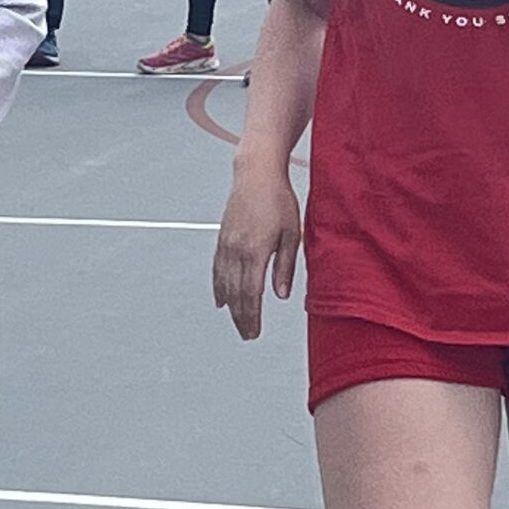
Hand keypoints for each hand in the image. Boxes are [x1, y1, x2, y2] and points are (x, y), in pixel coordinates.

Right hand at [213, 168, 301, 339]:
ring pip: (224, 283)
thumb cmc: (278, 200)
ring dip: (230, 306)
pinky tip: (220, 300)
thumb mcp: (291, 234)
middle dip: (241, 317)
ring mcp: (226, 244)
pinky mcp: (222, 238)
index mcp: (255, 251)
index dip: (252, 316)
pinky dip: (218, 287)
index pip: (251, 294)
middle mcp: (236, 250)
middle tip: (248, 335)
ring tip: (237, 322)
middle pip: (236, 293)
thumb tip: (281, 294)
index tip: (254, 332)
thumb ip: (285, 266)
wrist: (256, 173)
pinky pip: (217, 269)